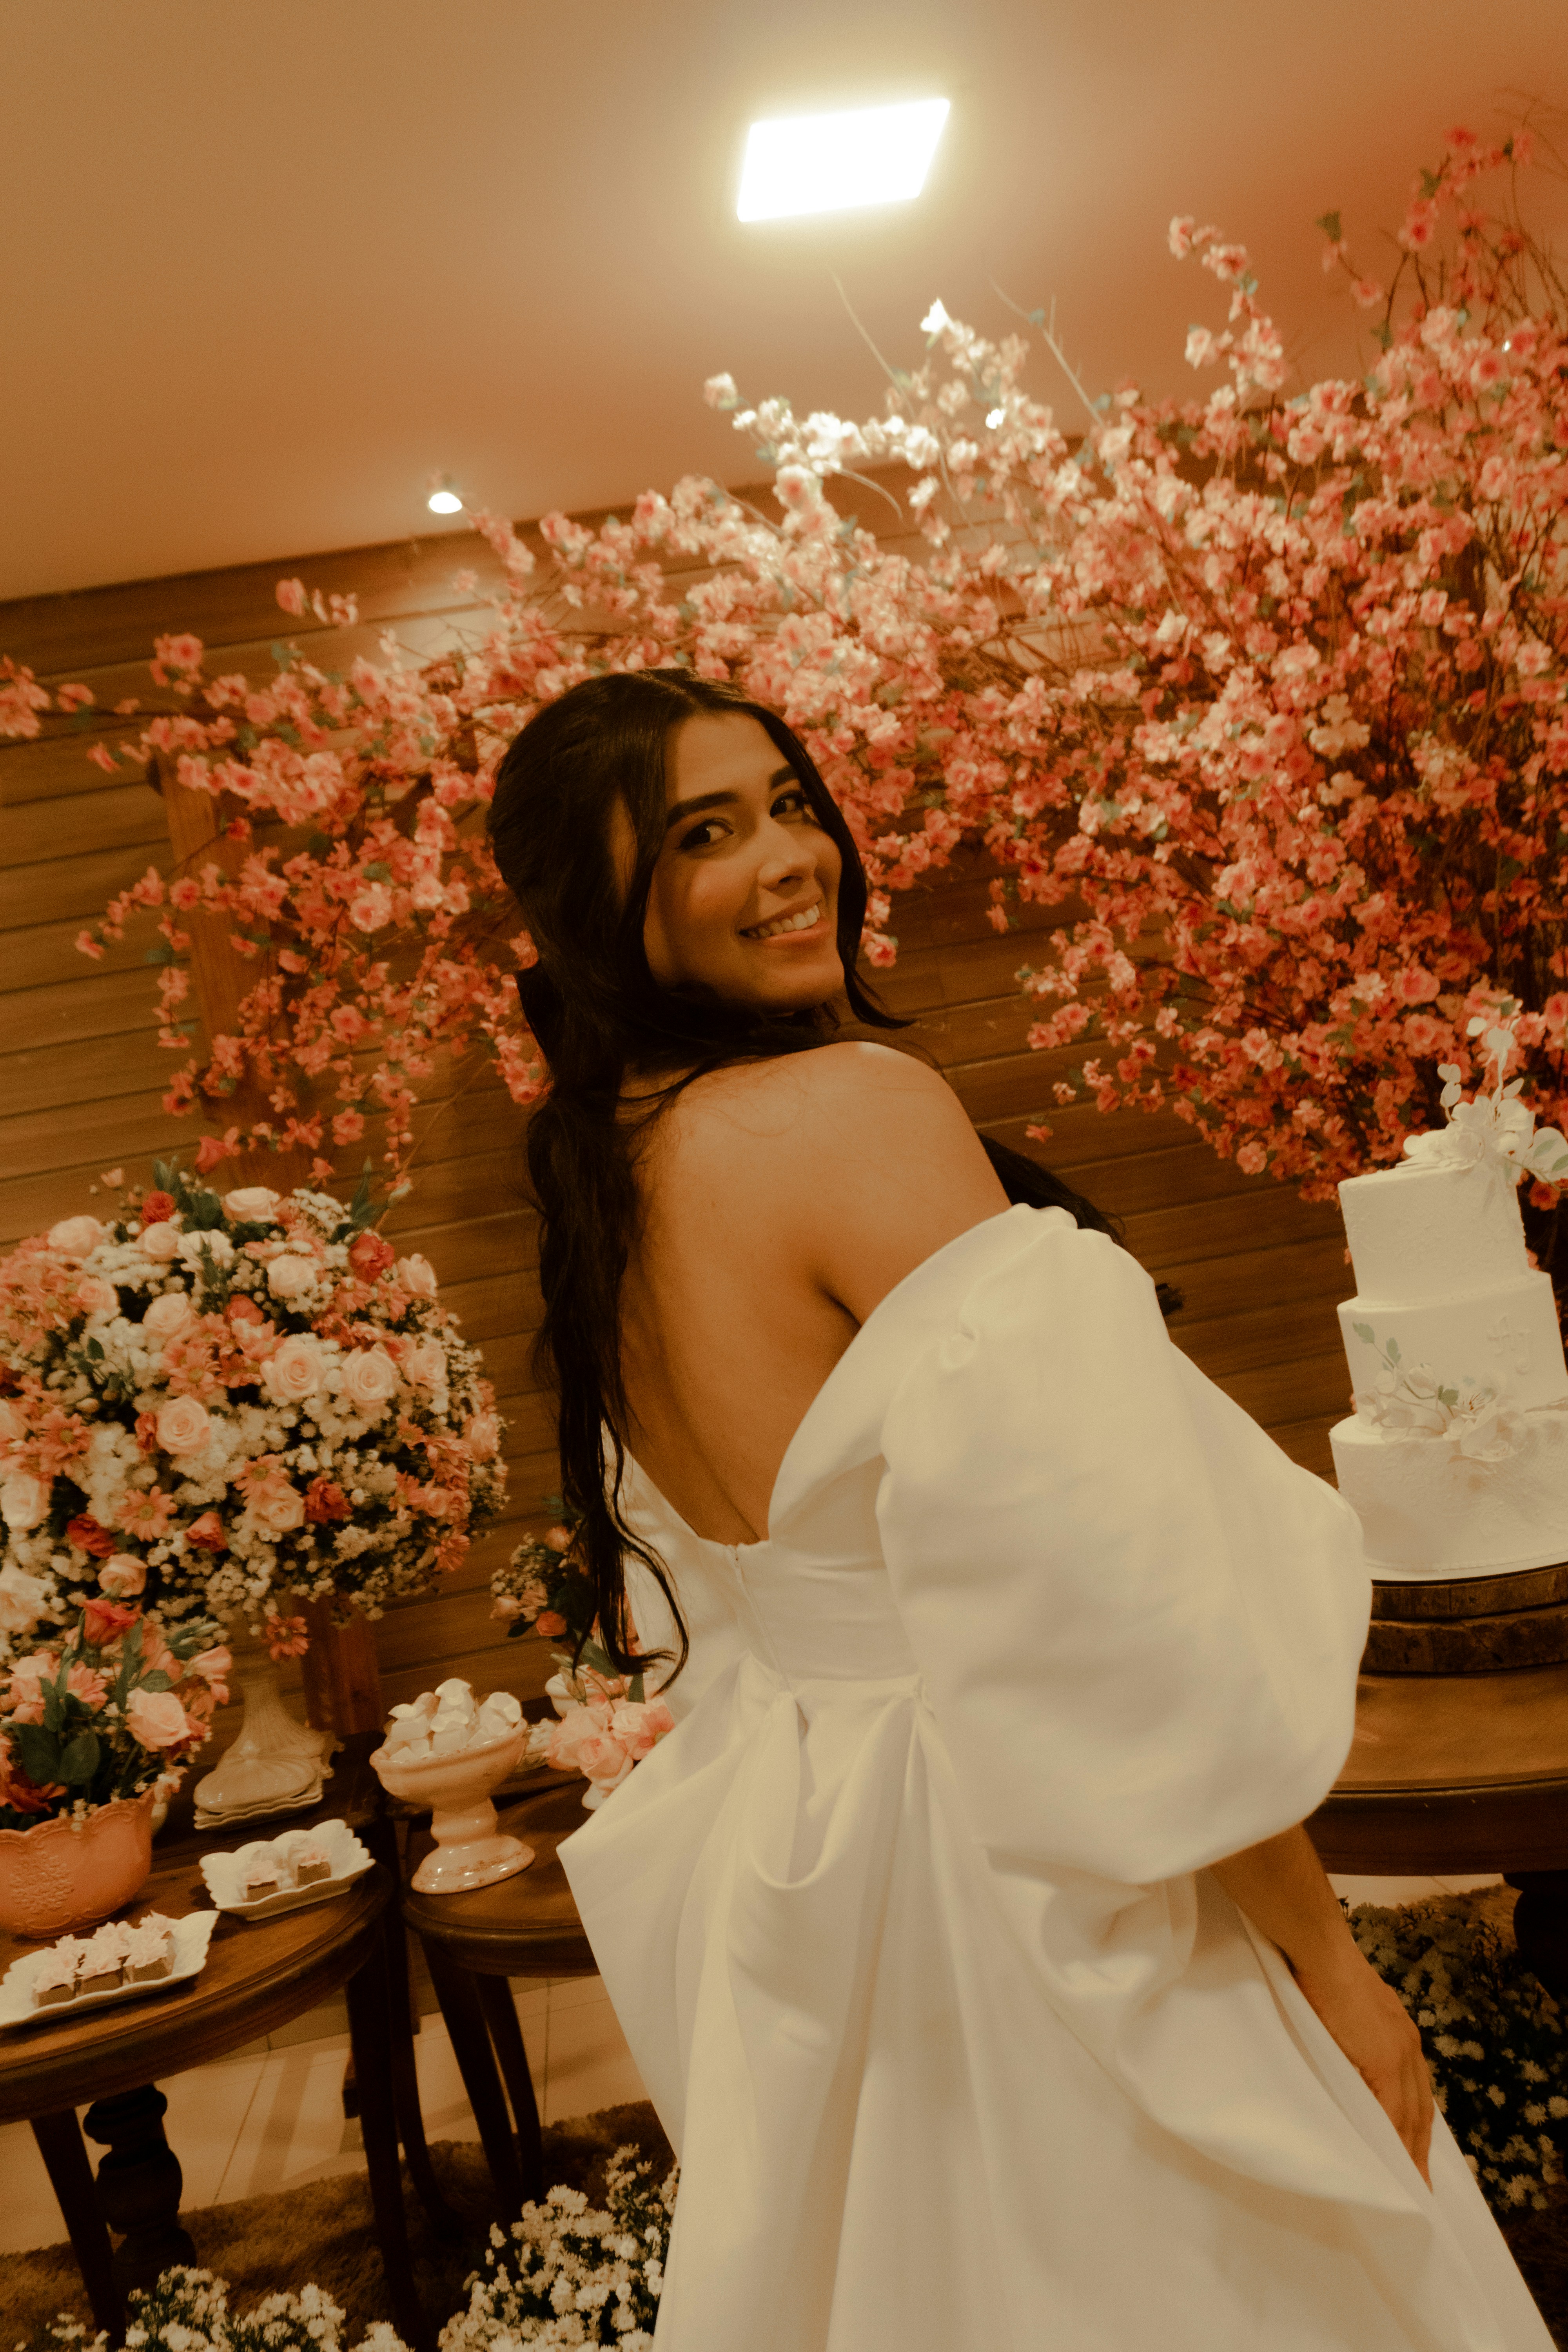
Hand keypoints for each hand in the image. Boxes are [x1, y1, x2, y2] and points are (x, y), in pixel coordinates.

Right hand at [1292, 1948, 1433, 2187]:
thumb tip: (1340, 2063)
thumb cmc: (1318, 1973)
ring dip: (1413, 2151)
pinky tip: (1396, 2164)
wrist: (1318, 1951)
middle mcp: (1408, 2046)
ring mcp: (1400, 2053)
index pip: (1414, 2091)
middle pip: (1420, 2109)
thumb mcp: (1343, 2012)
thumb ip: (1351, 2040)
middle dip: (1420, 2147)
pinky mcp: (1385, 2059)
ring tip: (1412, 2184)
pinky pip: (1395, 2110)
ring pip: (1412, 2114)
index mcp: (1398, 2034)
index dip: (1414, 2125)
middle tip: (1419, 2184)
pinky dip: (1397, 2140)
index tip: (1414, 2153)